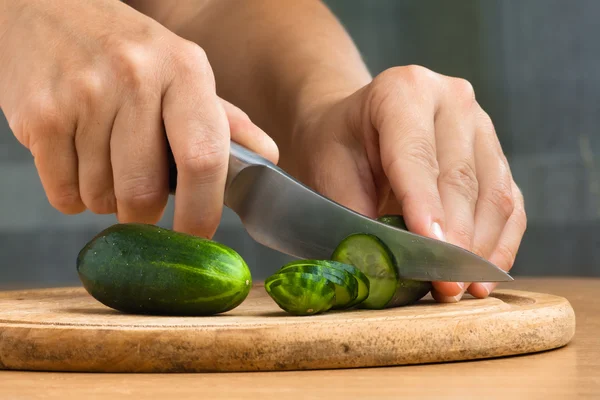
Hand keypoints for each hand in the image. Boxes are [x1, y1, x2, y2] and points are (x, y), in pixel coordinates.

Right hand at [0, 0, 277, 237]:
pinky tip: (77, 158)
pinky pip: (63, 194)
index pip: (204, 159)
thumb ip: (224, 121)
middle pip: (145, 193)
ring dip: (107, 198)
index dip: (202, 212)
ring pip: (101, 199)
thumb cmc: (126, 50)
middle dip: (144, 213)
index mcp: (184, 69)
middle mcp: (135, 78)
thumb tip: (266, 158)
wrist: (48, 12)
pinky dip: (72, 194)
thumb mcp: (182, 70)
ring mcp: (83, 96)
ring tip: (105, 159)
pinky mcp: (38, 116)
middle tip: (141, 194)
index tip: (197, 235)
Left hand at [288, 65, 526, 300]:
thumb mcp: (329, 171)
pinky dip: (499, 241)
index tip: (432, 249)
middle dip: (455, 239)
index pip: (416, 156)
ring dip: (481, 247)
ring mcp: (481, 125)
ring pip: (493, 193)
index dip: (425, 206)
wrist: (354, 127)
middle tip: (446, 286)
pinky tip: (484, 274)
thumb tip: (385, 263)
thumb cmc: (338, 146)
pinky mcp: (495, 154)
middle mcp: (452, 99)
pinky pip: (510, 202)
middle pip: (461, 177)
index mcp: (403, 90)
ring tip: (463, 287)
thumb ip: (354, 212)